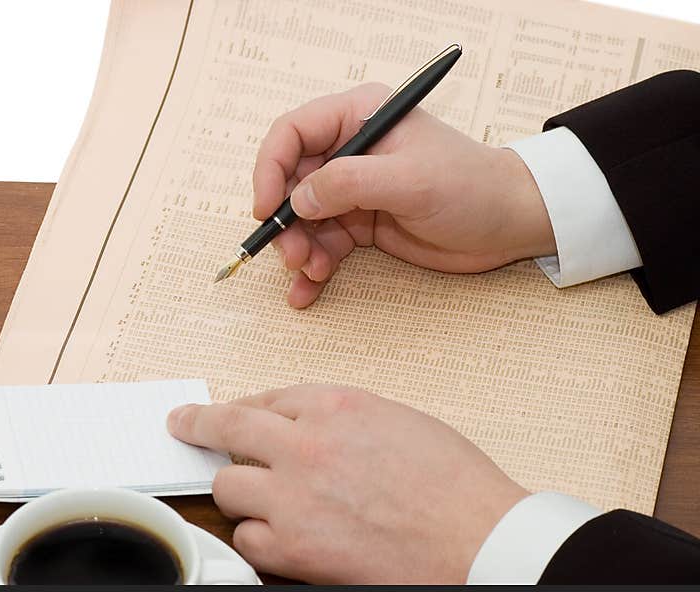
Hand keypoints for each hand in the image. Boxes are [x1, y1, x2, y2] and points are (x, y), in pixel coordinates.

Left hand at [167, 385, 527, 583]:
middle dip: (198, 425)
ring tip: (255, 496)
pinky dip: (257, 536)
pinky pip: (247, 538)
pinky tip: (275, 534)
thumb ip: (343, 418)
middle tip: (183, 424)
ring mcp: (293, 496)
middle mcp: (305, 444)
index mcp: (335, 405)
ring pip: (227, 485)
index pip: (266, 397)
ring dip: (238, 490)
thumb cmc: (455, 485)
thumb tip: (309, 425)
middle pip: (227, 428)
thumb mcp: (399, 421)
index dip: (244, 406)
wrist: (479, 541)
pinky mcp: (293, 547)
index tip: (225, 409)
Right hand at [253, 83, 554, 307]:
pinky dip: (312, 268)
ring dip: (299, 249)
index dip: (270, 169)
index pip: (293, 133)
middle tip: (293, 254)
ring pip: (303, 219)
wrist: (509, 223)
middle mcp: (351, 151)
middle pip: (291, 182)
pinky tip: (307, 291)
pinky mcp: (361, 224)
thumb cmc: (472, 187)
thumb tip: (298, 199)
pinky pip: (323, 244)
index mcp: (360, 118)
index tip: (266, 208)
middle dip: (286, 221)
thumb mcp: (410, 181)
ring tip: (311, 273)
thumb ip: (348, 184)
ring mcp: (355, 190)